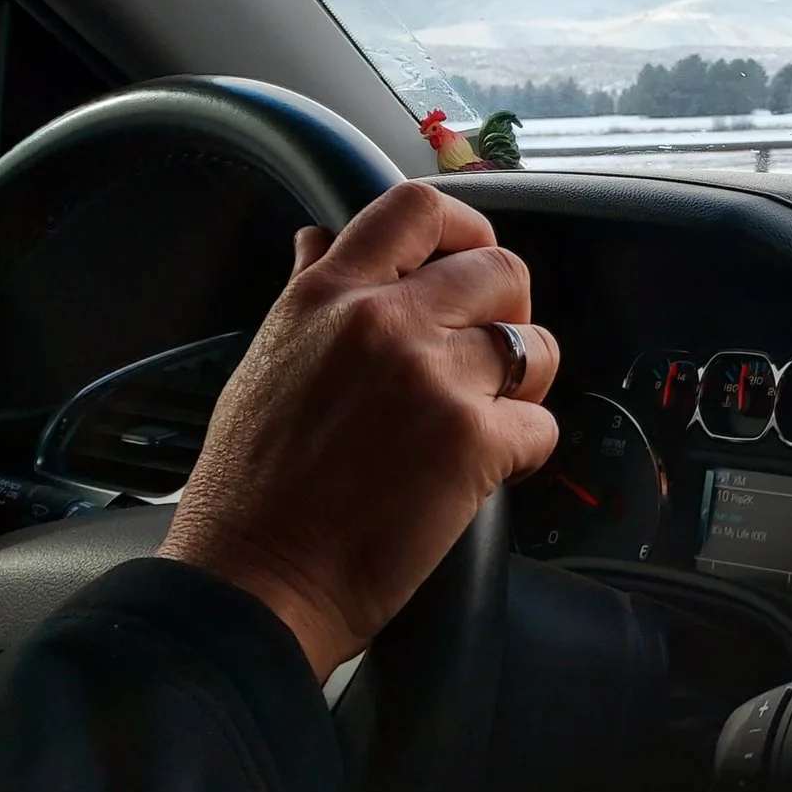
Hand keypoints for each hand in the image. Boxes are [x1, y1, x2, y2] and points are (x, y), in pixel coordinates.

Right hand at [163, 182, 558, 679]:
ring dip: (526, 383)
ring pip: (536, 348)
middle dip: (509, 314)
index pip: (417, 209)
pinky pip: (541, 426)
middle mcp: (382, 322)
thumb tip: (318, 236)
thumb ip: (307, 290)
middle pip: (501, 270)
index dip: (465, 229)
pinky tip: (483, 475)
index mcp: (328, 295)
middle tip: (487, 357)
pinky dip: (525, 453)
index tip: (469, 261)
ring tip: (489, 416)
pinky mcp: (471, 440)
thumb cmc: (250, 488)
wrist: (255, 582)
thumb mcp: (264, 360)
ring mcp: (432, 378)